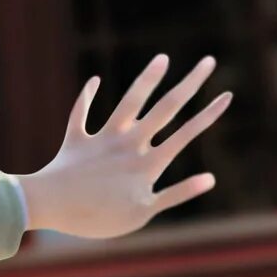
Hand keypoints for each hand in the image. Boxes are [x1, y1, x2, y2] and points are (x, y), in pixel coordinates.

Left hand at [14, 55, 232, 238]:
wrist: (49, 207)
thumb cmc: (97, 218)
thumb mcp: (143, 213)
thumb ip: (176, 194)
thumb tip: (210, 179)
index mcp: (147, 163)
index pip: (186, 134)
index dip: (208, 115)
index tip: (227, 95)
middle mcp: (128, 144)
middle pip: (166, 108)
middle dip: (190, 84)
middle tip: (207, 61)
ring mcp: (102, 139)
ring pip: (129, 102)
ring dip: (147, 79)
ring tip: (162, 58)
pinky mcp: (75, 139)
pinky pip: (80, 114)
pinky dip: (86, 97)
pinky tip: (94, 79)